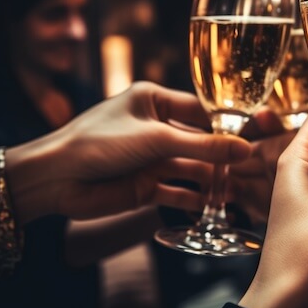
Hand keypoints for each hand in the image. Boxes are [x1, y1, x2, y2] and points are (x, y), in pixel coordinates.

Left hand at [5, 81, 251, 223]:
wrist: (55, 178)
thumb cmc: (99, 142)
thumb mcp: (156, 138)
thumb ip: (203, 146)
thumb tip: (244, 149)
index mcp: (154, 101)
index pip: (201, 110)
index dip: (226, 125)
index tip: (252, 138)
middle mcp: (155, 127)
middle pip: (199, 142)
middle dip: (221, 157)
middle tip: (249, 169)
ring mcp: (150, 158)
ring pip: (190, 168)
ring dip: (211, 180)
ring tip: (234, 192)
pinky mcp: (145, 185)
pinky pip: (176, 191)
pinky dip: (193, 198)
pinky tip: (213, 206)